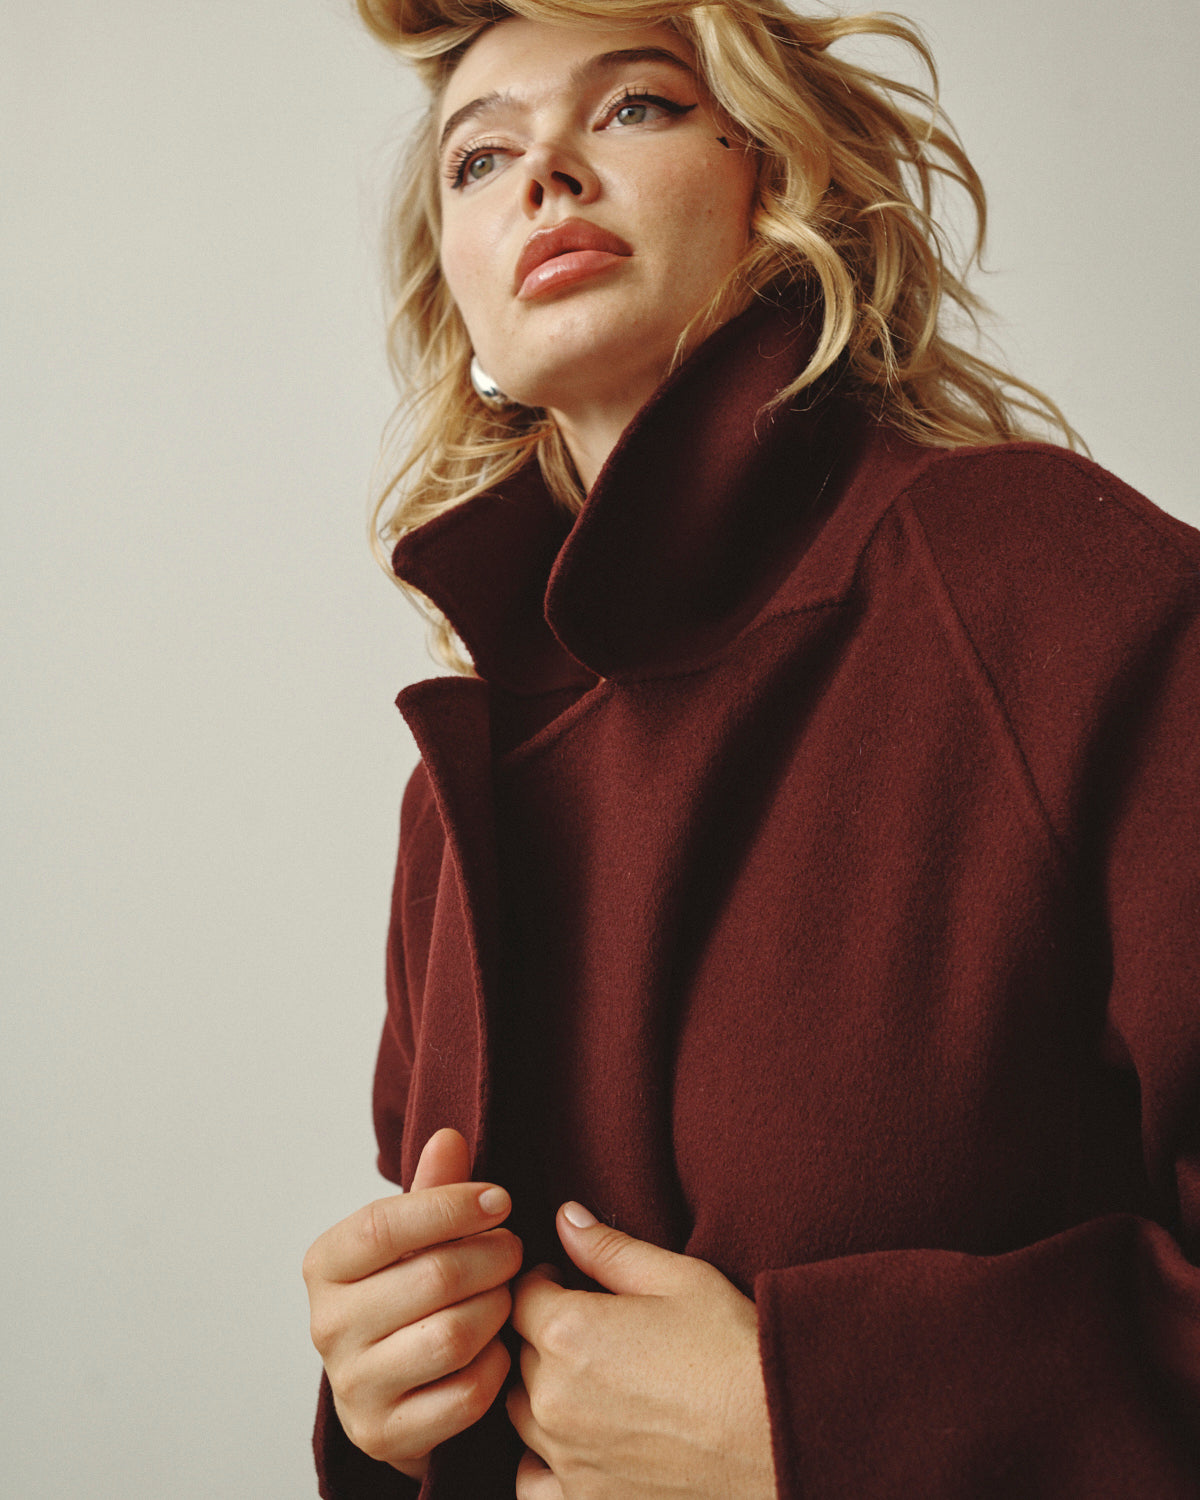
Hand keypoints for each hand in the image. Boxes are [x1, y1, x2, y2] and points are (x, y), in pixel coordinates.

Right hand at [302, 1128, 521, 1478]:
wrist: (392, 1385)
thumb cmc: (407, 1291)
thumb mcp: (414, 1236)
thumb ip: (432, 1189)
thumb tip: (450, 1136)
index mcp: (325, 1264)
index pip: (384, 1226)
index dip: (450, 1208)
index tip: (499, 1199)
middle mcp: (327, 1325)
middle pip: (431, 1279)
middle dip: (491, 1258)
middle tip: (515, 1249)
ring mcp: (353, 1385)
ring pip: (452, 1337)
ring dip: (496, 1311)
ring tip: (508, 1294)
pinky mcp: (385, 1434)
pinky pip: (464, 1395)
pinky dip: (495, 1368)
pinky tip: (499, 1347)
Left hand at [506, 1202, 773, 1498]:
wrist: (781, 1441)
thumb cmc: (737, 1351)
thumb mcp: (680, 1279)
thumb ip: (610, 1249)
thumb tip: (565, 1218)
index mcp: (569, 1332)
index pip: (522, 1296)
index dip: (544, 1281)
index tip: (569, 1282)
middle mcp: (554, 1399)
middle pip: (521, 1353)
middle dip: (548, 1335)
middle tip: (594, 1331)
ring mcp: (566, 1459)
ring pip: (523, 1413)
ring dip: (545, 1392)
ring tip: (595, 1383)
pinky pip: (532, 1483)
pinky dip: (543, 1464)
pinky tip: (579, 1446)